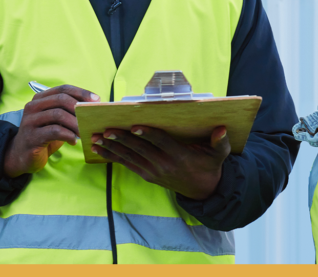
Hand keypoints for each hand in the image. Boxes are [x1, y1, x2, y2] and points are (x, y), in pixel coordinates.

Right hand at [3, 85, 100, 177]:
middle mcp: (33, 107)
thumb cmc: (44, 136)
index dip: (81, 92)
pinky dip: (68, 135)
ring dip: (75, 123)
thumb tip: (93, 106)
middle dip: (79, 107)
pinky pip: (54, 131)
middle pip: (61, 99)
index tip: (96, 99)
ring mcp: (30, 121)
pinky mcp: (31, 136)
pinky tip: (73, 141)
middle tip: (91, 117)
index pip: (63, 89)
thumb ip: (68, 112)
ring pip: (58, 114)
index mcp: (40, 99)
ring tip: (83, 132)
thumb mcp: (56, 121)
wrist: (22, 156)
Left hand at [91, 125, 230, 200]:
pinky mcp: (147, 175)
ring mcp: (153, 171)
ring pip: (130, 156)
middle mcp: (164, 164)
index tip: (135, 126)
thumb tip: (222, 129)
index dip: (148, 134)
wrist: (203, 191)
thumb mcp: (219, 155)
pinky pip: (127, 164)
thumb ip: (220, 142)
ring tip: (96, 139)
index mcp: (180, 156)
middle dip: (122, 139)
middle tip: (106, 130)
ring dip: (111, 147)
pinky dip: (112, 156)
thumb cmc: (209, 167)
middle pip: (140, 149)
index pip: (161, 142)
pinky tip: (99, 149)